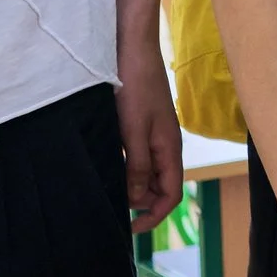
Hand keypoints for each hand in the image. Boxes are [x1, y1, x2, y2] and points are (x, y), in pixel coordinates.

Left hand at [115, 39, 183, 232]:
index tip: (129, 227)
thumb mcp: (134, 131)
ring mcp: (153, 135)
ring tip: (106, 187)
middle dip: (140, 202)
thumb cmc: (135, 87)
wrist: (132, 49)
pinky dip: (124, 167)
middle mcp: (164, 146)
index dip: (153, 216)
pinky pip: (136, 156)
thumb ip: (137, 166)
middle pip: (158, 187)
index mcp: (169, 149)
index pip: (170, 195)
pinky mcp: (140, 125)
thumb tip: (137, 199)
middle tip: (110, 204)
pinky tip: (106, 165)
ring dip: (130, 184)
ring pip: (146, 173)